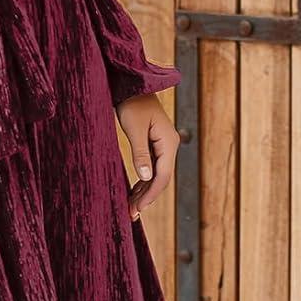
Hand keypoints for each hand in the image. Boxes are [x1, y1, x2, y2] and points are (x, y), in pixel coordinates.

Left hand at [114, 93, 179, 220]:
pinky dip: (142, 181)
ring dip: (144, 192)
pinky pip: (151, 167)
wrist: (132, 85)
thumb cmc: (131, 103)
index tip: (138, 209)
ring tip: (131, 208)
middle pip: (160, 178)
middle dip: (146, 197)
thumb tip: (146, 178)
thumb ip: (140, 153)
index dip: (151, 195)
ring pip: (156, 175)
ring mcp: (163, 145)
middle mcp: (169, 145)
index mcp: (168, 142)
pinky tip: (134, 193)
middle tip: (131, 214)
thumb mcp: (134, 128)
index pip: (162, 175)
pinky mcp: (154, 144)